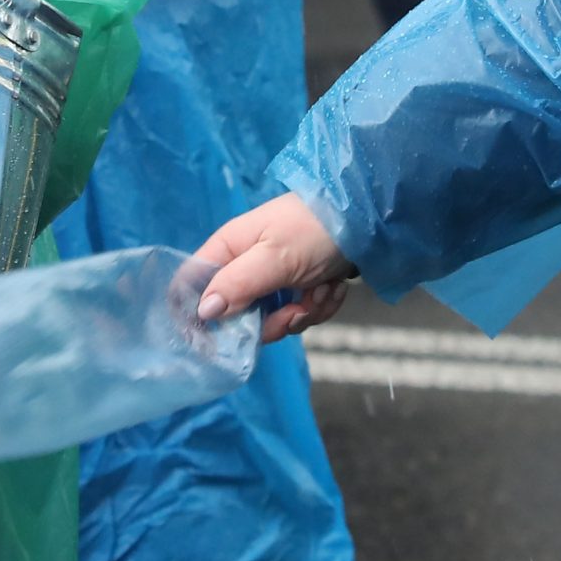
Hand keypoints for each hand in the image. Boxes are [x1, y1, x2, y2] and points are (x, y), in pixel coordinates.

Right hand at [192, 194, 357, 342]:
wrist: (366, 219)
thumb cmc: (314, 231)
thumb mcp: (274, 258)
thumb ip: (237, 285)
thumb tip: (203, 312)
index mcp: (229, 250)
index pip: (194, 285)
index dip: (201, 315)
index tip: (218, 341)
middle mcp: (247, 265)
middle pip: (240, 315)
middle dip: (275, 320)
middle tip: (297, 309)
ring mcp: (274, 277)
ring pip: (275, 319)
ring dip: (305, 311)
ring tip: (324, 288)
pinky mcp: (299, 285)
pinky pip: (300, 312)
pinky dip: (321, 304)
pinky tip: (334, 286)